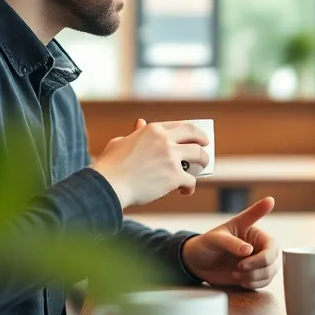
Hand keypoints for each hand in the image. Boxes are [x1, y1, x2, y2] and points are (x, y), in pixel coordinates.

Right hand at [91, 118, 209, 207]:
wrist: (108, 185)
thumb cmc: (110, 166)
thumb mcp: (120, 142)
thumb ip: (134, 133)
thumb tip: (139, 123)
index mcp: (153, 130)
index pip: (180, 125)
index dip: (191, 131)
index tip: (194, 136)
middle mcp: (165, 140)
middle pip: (194, 135)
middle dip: (203, 140)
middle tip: (205, 146)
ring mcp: (171, 157)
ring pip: (199, 156)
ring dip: (203, 162)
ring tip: (199, 169)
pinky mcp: (174, 176)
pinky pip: (191, 180)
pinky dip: (190, 187)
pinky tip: (184, 191)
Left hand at [182, 197, 279, 289]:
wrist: (198, 261)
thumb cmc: (207, 243)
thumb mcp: (216, 238)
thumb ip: (232, 242)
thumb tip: (249, 250)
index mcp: (254, 233)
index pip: (271, 243)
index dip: (266, 253)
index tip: (248, 254)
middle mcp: (259, 247)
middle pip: (273, 260)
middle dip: (258, 267)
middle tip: (239, 267)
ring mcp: (258, 262)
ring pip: (270, 273)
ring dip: (254, 277)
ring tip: (235, 274)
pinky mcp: (254, 274)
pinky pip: (264, 282)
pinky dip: (254, 284)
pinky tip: (240, 281)